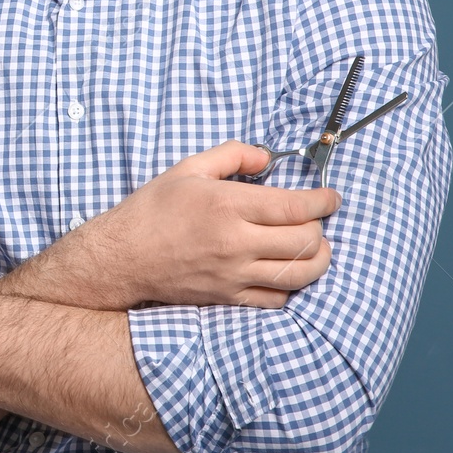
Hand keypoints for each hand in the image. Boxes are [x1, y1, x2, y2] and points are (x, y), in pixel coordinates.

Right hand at [19, 141, 339, 310]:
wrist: (121, 258)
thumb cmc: (151, 210)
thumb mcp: (187, 169)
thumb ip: (231, 155)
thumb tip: (267, 159)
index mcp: (226, 205)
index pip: (296, 206)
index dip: (324, 201)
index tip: (331, 197)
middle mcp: (235, 242)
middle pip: (306, 240)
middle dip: (321, 227)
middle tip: (316, 218)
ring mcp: (234, 274)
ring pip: (300, 273)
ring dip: (317, 259)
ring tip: (313, 246)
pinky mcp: (229, 297)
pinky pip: (278, 298)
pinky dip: (292, 285)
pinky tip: (286, 270)